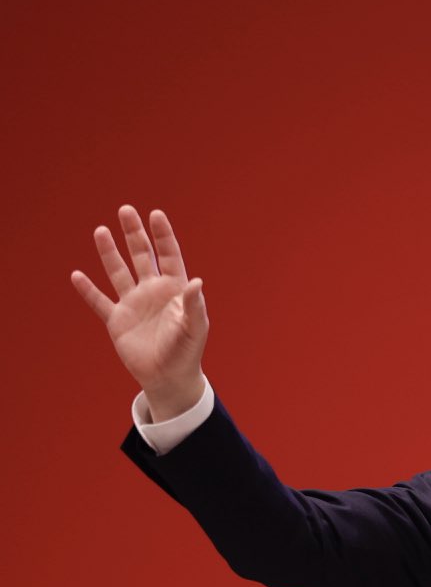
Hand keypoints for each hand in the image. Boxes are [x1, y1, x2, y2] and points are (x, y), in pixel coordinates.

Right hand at [71, 206, 209, 420]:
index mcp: (175, 288)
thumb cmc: (187, 350)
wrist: (169, 376)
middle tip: (125, 210)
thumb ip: (194, 305)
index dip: (162, 235)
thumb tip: (197, 282)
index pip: (168, 254)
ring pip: (119, 272)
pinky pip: (99, 302)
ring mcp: (133, 303)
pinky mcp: (117, 320)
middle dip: (134, 234)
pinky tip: (77, 275)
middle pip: (142, 255)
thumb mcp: (195, 327)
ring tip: (100, 230)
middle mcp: (153, 290)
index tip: (155, 214)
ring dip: (109, 253)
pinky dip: (88, 290)